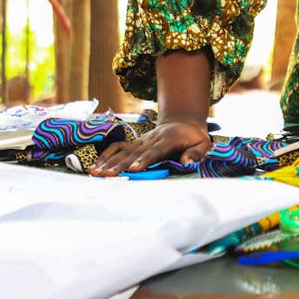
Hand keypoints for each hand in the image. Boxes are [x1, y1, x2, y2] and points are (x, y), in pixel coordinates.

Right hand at [89, 121, 210, 175]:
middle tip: (107, 176)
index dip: (144, 160)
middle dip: (120, 165)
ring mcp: (141, 141)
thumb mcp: (204, 143)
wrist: (183, 122)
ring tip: (95, 173)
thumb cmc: (194, 137)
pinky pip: (118, 148)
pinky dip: (106, 155)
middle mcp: (151, 140)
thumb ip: (196, 153)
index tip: (134, 169)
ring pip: (123, 151)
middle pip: (134, 153)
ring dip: (108, 162)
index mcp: (168, 140)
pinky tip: (94, 166)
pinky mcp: (135, 143)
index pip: (155, 151)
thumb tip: (186, 162)